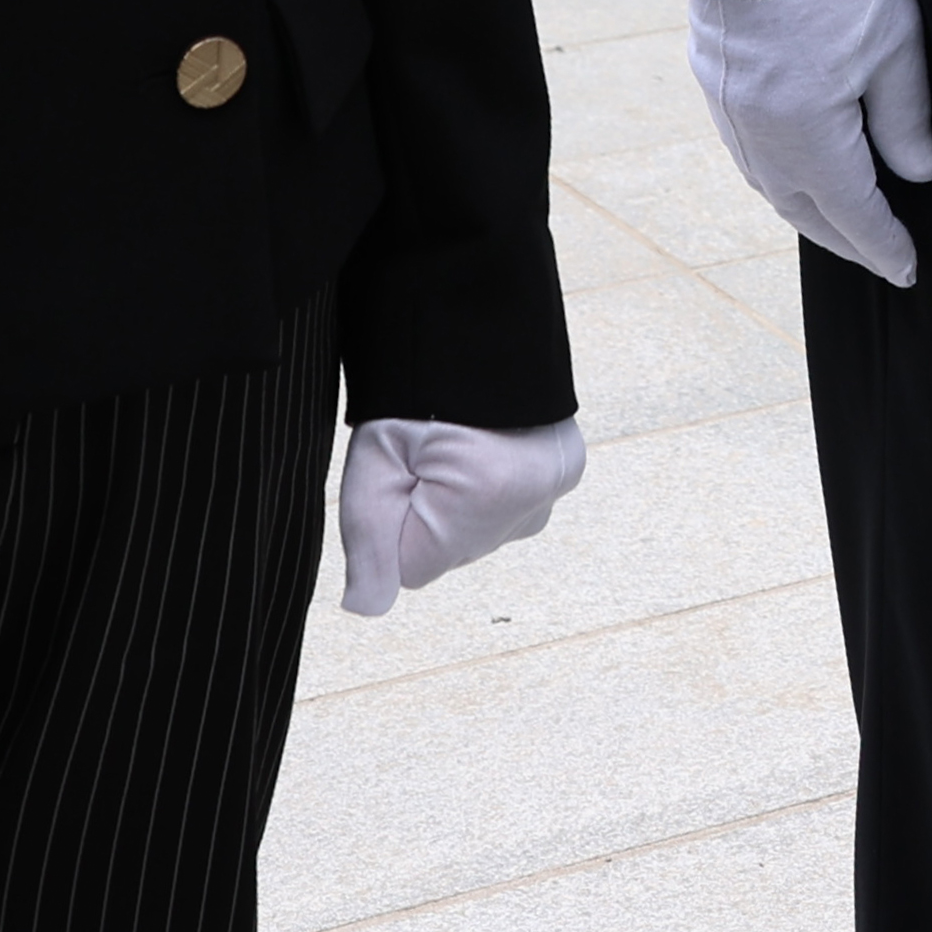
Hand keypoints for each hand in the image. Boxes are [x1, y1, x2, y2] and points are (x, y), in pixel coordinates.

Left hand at [337, 415, 587, 615]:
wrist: (471, 322)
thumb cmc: (409, 390)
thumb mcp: (372, 462)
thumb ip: (366, 546)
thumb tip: (364, 608)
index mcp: (485, 500)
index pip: (413, 568)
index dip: (392, 525)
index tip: (397, 474)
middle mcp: (532, 504)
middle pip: (452, 550)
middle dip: (430, 514)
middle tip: (423, 451)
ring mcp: (555, 489)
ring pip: (482, 531)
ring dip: (462, 501)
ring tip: (456, 442)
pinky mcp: (567, 470)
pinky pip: (513, 506)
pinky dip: (494, 485)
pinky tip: (486, 446)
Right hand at [685, 0, 931, 284]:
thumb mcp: (896, 46)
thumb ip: (907, 119)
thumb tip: (918, 173)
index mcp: (807, 135)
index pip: (852, 213)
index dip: (882, 245)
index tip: (907, 268)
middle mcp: (758, 136)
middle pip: (804, 211)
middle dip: (845, 239)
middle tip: (880, 255)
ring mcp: (729, 110)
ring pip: (770, 184)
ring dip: (808, 208)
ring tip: (843, 220)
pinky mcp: (715, 82)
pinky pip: (750, 150)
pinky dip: (780, 172)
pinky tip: (800, 167)